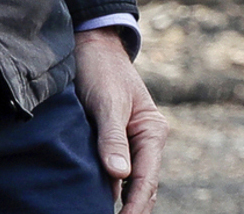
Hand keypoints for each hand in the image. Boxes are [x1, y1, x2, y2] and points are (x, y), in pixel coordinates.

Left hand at [75, 27, 166, 213]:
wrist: (90, 46)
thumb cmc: (101, 70)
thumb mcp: (107, 101)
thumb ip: (112, 137)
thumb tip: (120, 175)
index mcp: (152, 131)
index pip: (146, 179)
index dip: (135, 206)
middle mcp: (146, 140)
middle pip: (143, 186)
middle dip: (133, 210)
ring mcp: (131, 143)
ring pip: (131, 183)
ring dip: (122, 202)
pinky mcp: (114, 142)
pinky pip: (116, 173)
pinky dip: (111, 190)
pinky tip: (97, 202)